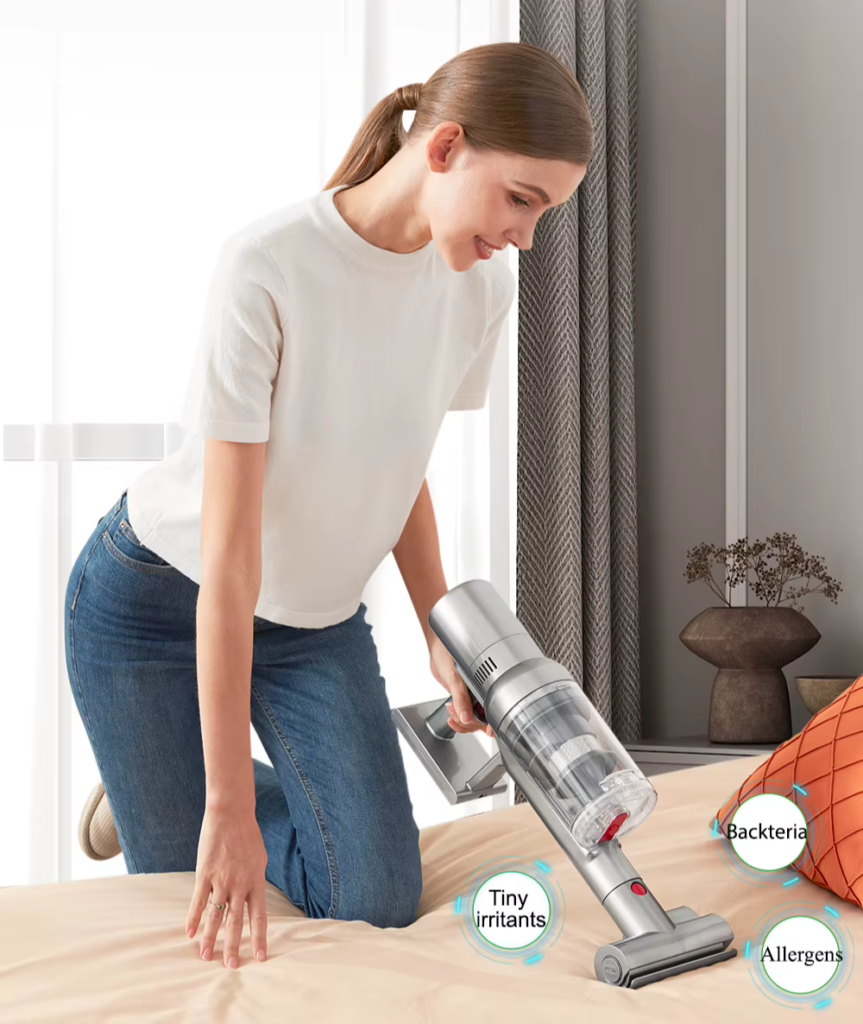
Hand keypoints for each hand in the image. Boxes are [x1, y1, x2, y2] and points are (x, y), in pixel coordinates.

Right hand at [186, 804, 268, 967]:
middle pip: (236, 922)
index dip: (260, 939)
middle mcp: (239, 885)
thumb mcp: (259, 860)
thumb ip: (255, 882)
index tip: (260, 958)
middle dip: (233, 946)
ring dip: (210, 938)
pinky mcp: (204, 874)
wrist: (231, 814)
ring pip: (215, 916)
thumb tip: (252, 900)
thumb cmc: (248, 836)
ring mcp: (220, 880)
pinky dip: (193, 918)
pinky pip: (197, 901)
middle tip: (230, 966)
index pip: (259, 917)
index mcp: (256, 882)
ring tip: (205, 957)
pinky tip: (188, 934)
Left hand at [428, 634, 493, 736]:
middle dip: (469, 722)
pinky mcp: (464, 699)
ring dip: (462, 722)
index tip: (487, 730)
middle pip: (484, 720)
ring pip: (474, 720)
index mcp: (486, 685)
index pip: (494, 712)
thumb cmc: (448, 653)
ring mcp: (473, 697)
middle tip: (455, 712)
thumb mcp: (454, 677)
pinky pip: (465, 716)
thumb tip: (466, 716)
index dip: (492, 724)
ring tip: (451, 710)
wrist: (437, 648)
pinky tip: (451, 714)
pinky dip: (458, 720)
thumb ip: (460, 697)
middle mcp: (481, 693)